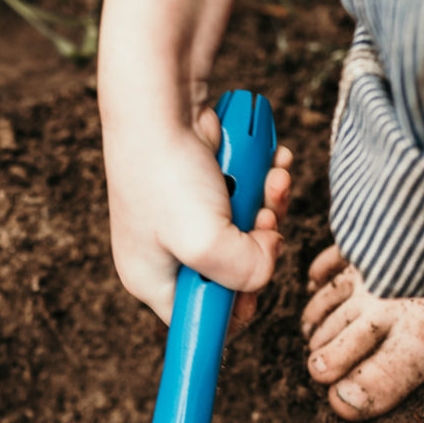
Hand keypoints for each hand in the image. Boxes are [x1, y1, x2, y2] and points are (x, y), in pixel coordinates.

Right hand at [103, 102, 293, 326]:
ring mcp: (189, 218)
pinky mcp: (208, 188)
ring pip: (249, 234)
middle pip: (234, 276)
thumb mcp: (205, 243)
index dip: (234, 311)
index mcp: (151, 280)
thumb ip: (245, 274)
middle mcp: (168, 254)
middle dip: (260, 247)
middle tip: (262, 222)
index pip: (200, 323)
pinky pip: (250, 198)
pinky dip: (266, 182)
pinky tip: (272, 165)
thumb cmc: (166, 171)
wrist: (161, 98)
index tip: (254, 288)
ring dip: (270, 207)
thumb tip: (267, 261)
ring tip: (271, 182)